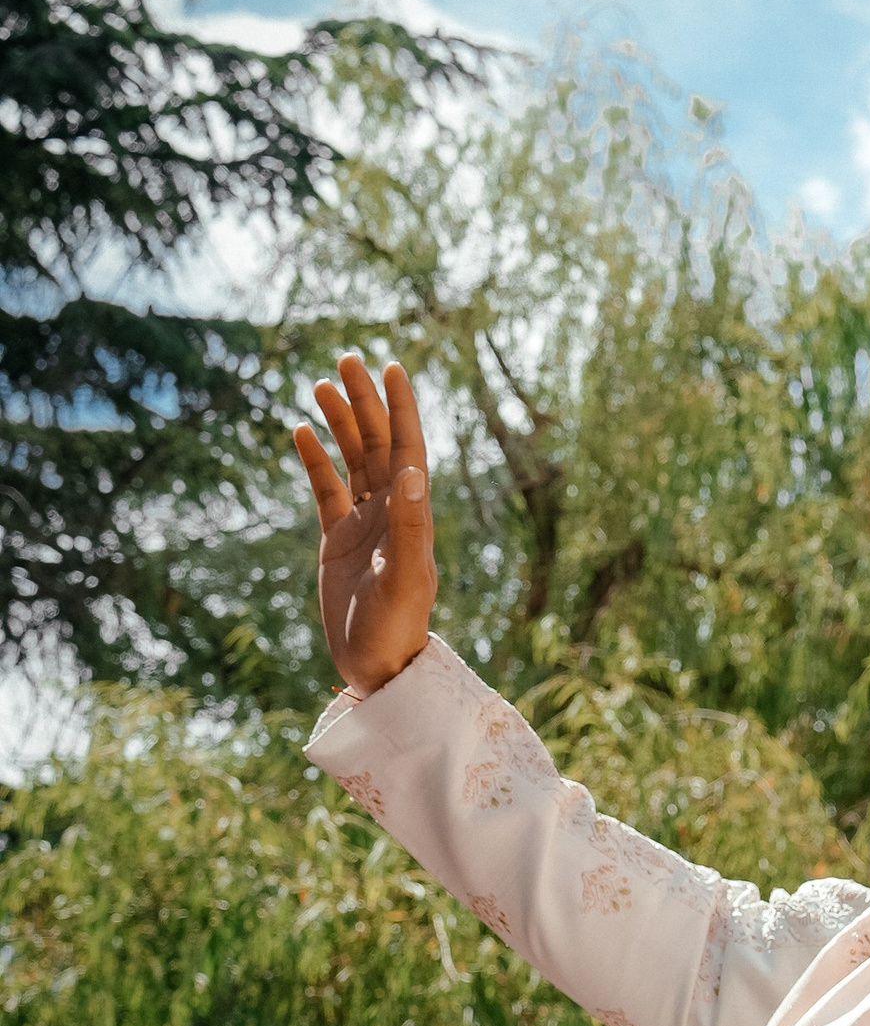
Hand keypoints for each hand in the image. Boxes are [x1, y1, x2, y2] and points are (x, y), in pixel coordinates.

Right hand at [295, 356, 437, 695]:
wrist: (376, 667)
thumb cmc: (396, 628)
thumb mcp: (402, 577)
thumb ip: (407, 526)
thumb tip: (410, 472)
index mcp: (411, 516)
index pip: (407, 449)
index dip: (401, 409)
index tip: (392, 367)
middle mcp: (390, 513)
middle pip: (377, 444)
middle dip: (365, 402)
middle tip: (348, 358)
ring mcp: (363, 525)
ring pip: (352, 461)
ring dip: (340, 423)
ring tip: (322, 384)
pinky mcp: (337, 541)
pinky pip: (326, 490)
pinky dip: (316, 461)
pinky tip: (301, 431)